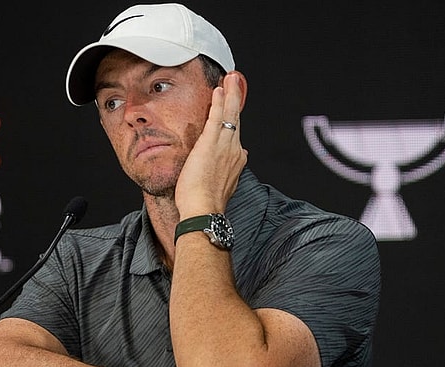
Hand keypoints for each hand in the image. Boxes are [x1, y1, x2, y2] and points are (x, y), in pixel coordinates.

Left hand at [175, 71, 247, 218]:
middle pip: (236, 119)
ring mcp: (225, 146)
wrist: (204, 211)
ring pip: (230, 114)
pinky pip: (217, 117)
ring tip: (231, 78)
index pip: (235, 134)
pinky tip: (219, 89)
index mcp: (236, 160)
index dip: (234, 118)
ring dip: (230, 94)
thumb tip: (241, 159)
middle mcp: (235, 151)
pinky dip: (219, 102)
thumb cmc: (206, 204)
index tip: (233, 107)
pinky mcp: (211, 144)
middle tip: (235, 80)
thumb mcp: (222, 184)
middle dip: (235, 98)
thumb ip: (229, 170)